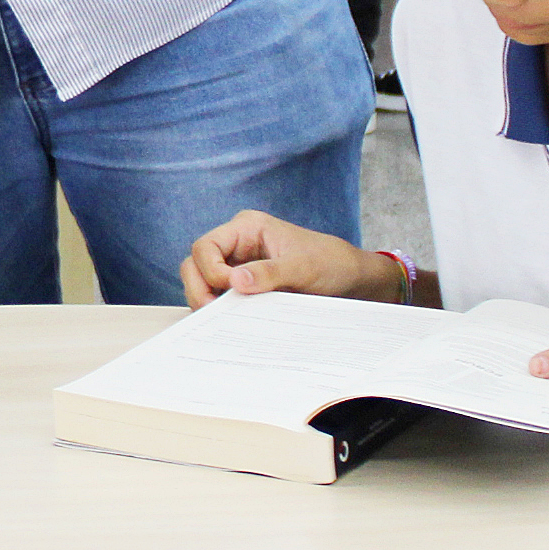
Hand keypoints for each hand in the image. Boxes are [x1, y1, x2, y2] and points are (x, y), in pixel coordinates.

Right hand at [182, 208, 411, 307]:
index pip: (205, 247)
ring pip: (203, 283)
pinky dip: (222, 310)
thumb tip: (235, 282)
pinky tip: (234, 321)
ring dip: (209, 302)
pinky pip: (220, 298)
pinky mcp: (245, 287)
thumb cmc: (332, 263)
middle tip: (214, 312)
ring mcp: (239, 266)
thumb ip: (269, 273)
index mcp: (247, 228)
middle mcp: (238, 245)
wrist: (353, 281)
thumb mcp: (303, 268)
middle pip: (196, 265)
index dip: (210, 271)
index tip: (231, 290)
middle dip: (200, 289)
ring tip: (227, 318)